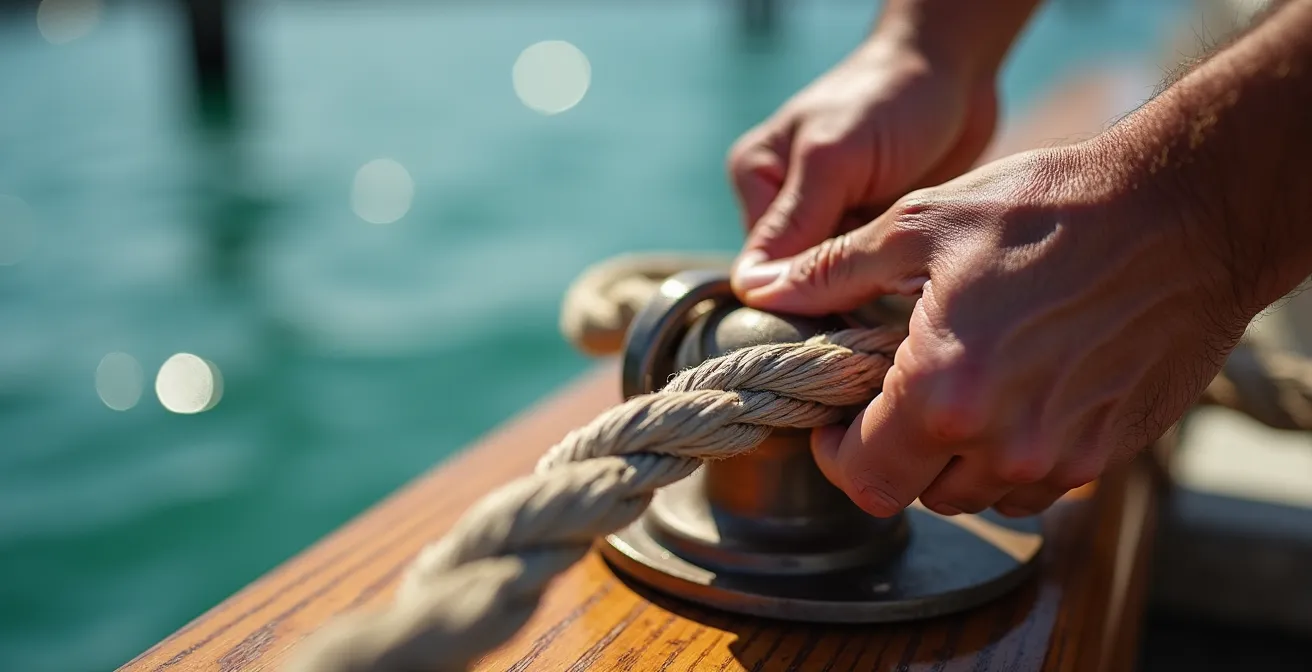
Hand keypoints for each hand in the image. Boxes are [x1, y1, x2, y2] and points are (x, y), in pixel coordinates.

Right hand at [727, 36, 997, 278]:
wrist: (956, 71)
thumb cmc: (889, 100)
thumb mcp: (834, 159)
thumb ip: (794, 223)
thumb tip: (749, 288)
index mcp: (758, 178)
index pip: (760, 266)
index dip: (798, 292)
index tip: (843, 300)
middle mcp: (786, 202)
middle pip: (798, 278)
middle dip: (835, 288)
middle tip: (877, 287)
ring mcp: (830, 216)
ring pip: (836, 280)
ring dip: (865, 284)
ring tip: (898, 275)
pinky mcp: (870, 226)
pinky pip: (868, 272)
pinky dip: (886, 276)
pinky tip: (909, 271)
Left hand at [734, 141, 1252, 517]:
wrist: (1187, 213)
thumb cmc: (1051, 208)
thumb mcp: (924, 223)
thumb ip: (834, 271)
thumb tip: (764, 288)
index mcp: (942, 393)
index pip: (860, 477)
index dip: (836, 452)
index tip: (838, 418)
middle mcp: (1002, 444)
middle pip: (915, 494)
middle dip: (891, 453)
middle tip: (895, 393)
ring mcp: (1063, 457)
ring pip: (976, 495)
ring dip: (952, 457)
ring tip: (959, 383)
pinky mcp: (1109, 453)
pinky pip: (1037, 483)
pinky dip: (1010, 455)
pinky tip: (1015, 391)